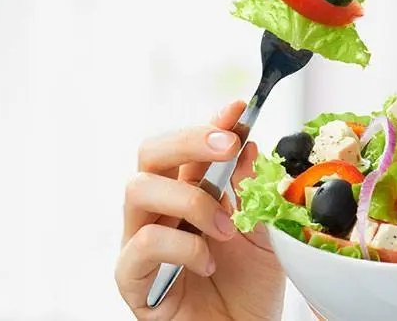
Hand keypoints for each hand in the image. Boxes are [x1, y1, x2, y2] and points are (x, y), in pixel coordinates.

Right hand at [115, 101, 286, 319]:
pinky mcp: (132, 278)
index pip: (190, 146)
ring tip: (227, 229)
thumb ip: (254, 192)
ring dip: (191, 200)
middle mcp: (161, 210)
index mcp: (191, 192)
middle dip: (189, 140)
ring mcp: (141, 241)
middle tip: (228, 146)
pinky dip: (182, 245)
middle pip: (151, 153)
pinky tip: (208, 263)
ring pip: (137, 188)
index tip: (237, 108)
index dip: (210, 122)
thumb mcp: (265, 233)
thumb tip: (248, 145)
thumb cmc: (250, 288)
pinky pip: (142, 243)